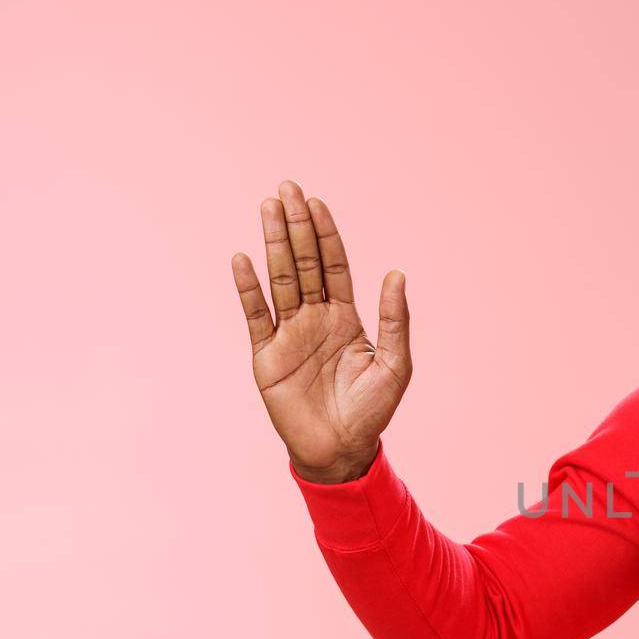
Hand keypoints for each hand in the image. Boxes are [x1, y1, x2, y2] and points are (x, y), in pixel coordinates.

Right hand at [231, 180, 411, 483]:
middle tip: (287, 189)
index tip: (317, 203)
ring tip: (267, 208)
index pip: (334, 266)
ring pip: (280, 279)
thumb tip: (396, 274)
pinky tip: (242, 259)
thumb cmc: (372, 411)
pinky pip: (256, 315)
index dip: (326, 235)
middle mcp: (315, 318)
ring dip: (274, 244)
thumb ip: (394, 320)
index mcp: (346, 317)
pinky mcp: (266, 355)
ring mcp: (289, 334)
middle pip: (304, 263)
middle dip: (296, 226)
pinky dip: (248, 288)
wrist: (341, 450)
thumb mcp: (394, 364)